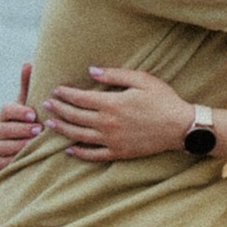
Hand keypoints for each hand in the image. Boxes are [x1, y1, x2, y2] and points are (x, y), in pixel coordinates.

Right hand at [0, 64, 38, 175]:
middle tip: (38, 130)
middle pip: (3, 129)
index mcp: (4, 116)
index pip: (6, 110)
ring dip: (19, 146)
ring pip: (2, 147)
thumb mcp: (27, 107)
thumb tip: (28, 63)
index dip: (19, 112)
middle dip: (21, 130)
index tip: (33, 115)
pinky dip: (14, 162)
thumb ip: (27, 88)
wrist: (22, 151)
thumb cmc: (27, 124)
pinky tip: (27, 160)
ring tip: (34, 145)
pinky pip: (3, 164)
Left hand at [40, 64, 197, 161]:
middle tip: (46, 104)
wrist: (180, 127)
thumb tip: (90, 71)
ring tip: (50, 124)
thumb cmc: (163, 100)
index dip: (65, 94)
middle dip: (58, 109)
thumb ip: (114, 75)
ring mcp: (112, 140)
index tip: (55, 90)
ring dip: (62, 129)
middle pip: (75, 117)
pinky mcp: (118, 153)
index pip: (80, 98)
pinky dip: (79, 153)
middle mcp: (107, 123)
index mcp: (112, 103)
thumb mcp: (141, 80)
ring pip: (79, 136)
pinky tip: (69, 150)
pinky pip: (93, 155)